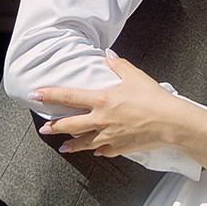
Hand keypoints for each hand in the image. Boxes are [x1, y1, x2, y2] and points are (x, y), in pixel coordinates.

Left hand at [35, 55, 193, 156]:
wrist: (170, 123)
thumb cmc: (154, 100)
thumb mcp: (135, 76)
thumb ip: (118, 65)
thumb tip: (108, 55)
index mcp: (102, 100)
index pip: (68, 97)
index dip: (49, 95)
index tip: (35, 95)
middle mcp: (101, 120)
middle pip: (70, 124)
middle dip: (54, 127)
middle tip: (43, 129)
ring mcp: (109, 137)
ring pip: (83, 142)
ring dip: (71, 144)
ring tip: (63, 146)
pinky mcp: (119, 148)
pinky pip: (103, 150)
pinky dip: (96, 150)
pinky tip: (94, 150)